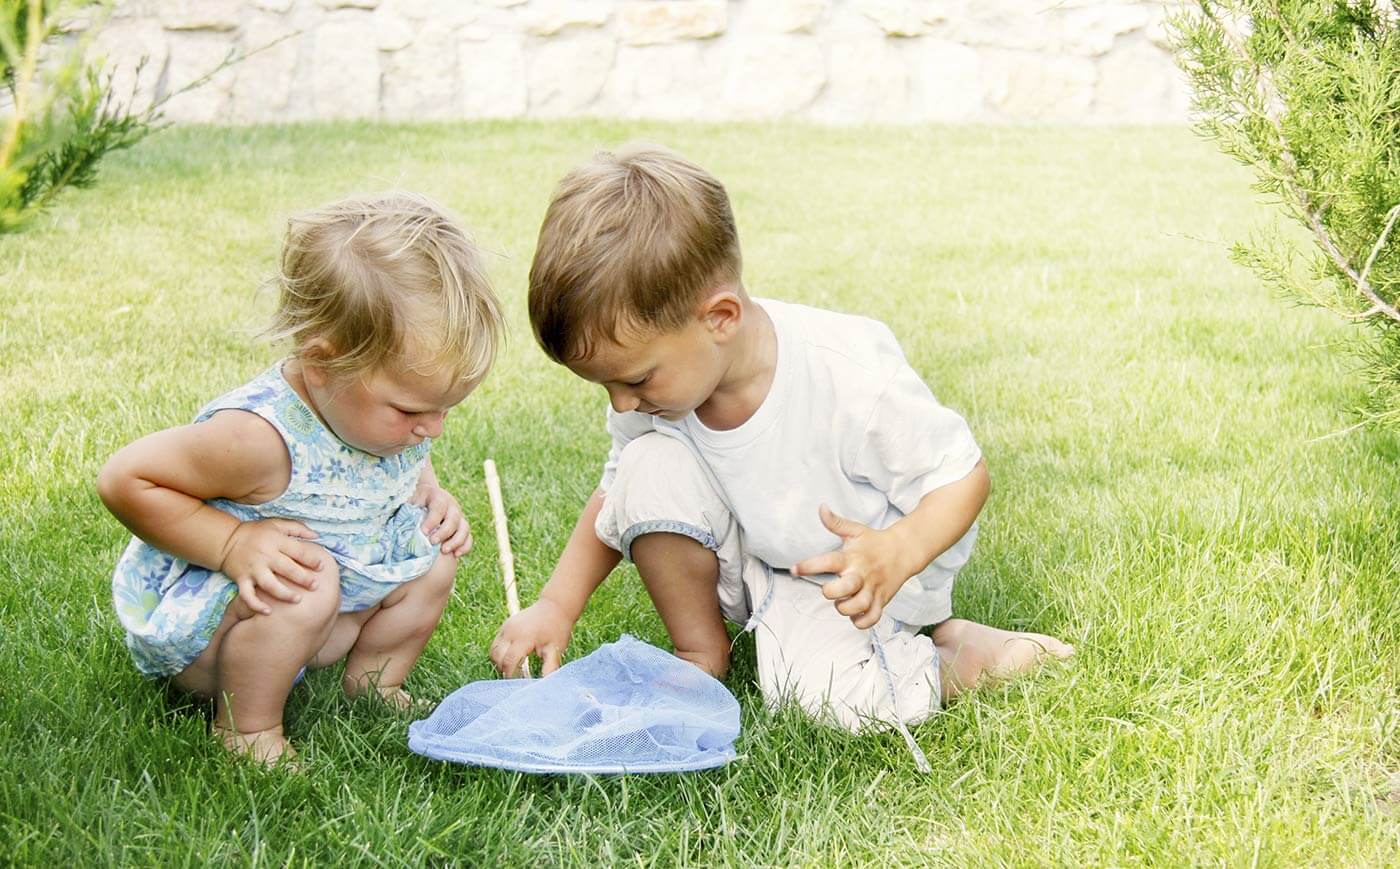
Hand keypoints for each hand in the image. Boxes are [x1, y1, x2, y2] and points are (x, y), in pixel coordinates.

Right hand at [219, 519, 323, 615]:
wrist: (226, 540)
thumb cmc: (256, 532)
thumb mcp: (277, 523)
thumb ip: (297, 528)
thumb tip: (316, 535)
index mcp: (276, 541)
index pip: (297, 551)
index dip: (311, 559)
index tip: (322, 567)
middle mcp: (265, 556)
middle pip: (287, 569)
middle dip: (303, 578)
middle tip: (315, 586)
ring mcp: (253, 569)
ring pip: (270, 585)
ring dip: (284, 594)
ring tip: (297, 599)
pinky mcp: (242, 579)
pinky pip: (247, 595)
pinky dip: (256, 605)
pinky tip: (268, 611)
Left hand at [411, 483, 471, 556]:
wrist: (424, 497)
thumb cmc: (412, 502)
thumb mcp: (408, 502)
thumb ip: (405, 513)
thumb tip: (397, 529)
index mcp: (437, 496)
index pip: (439, 506)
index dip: (433, 520)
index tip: (423, 532)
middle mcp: (451, 505)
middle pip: (454, 518)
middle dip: (444, 532)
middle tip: (433, 542)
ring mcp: (459, 516)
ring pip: (464, 528)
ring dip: (456, 541)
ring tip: (444, 551)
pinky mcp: (462, 527)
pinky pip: (469, 537)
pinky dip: (465, 546)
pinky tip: (456, 555)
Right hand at [489, 598, 573, 676]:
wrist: (555, 606)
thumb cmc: (557, 629)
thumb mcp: (556, 649)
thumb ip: (550, 666)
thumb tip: (545, 683)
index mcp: (523, 638)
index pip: (509, 661)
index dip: (511, 675)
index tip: (519, 682)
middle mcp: (510, 632)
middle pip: (497, 657)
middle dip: (504, 669)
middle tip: (517, 676)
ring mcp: (505, 627)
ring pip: (493, 651)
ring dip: (500, 662)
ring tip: (515, 667)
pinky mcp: (505, 626)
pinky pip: (495, 644)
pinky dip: (500, 653)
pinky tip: (513, 657)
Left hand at [792, 505, 918, 629]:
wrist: (904, 550)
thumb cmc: (875, 542)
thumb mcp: (855, 530)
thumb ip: (835, 522)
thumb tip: (821, 508)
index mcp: (852, 557)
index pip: (828, 561)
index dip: (809, 566)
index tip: (794, 569)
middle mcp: (862, 574)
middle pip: (845, 588)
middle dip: (832, 592)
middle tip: (829, 589)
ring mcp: (873, 588)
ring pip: (859, 606)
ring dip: (846, 609)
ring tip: (842, 602)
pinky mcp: (882, 600)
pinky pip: (873, 618)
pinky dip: (861, 622)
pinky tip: (854, 614)